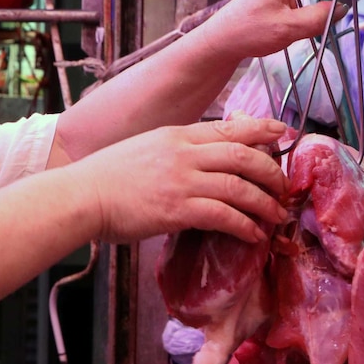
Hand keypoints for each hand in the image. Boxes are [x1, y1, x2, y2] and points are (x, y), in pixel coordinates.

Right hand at [67, 118, 289, 243]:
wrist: (81, 195)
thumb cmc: (106, 177)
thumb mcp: (145, 148)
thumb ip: (175, 151)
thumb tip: (202, 161)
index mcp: (175, 134)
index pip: (228, 128)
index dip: (261, 129)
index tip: (282, 133)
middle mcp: (183, 152)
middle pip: (242, 154)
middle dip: (271, 170)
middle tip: (283, 186)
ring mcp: (181, 180)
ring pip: (239, 185)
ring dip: (264, 202)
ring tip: (276, 215)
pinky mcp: (177, 209)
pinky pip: (223, 215)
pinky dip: (244, 226)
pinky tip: (252, 235)